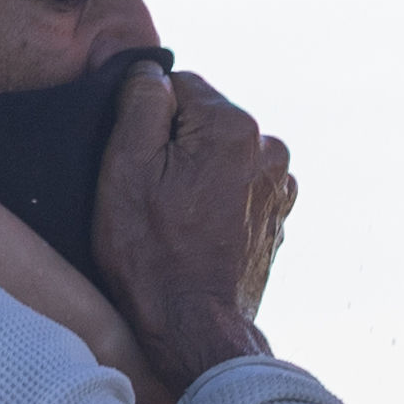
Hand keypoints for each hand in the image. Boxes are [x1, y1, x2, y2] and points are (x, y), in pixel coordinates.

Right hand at [85, 66, 287, 402]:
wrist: (195, 330)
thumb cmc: (152, 255)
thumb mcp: (125, 168)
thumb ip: (140, 103)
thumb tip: (150, 74)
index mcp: (233, 125)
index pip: (178, 86)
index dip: (146, 121)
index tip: (135, 164)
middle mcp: (268, 148)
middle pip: (202, 121)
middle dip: (175, 147)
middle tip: (151, 198)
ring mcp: (278, 185)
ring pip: (219, 155)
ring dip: (197, 174)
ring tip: (175, 221)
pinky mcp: (276, 216)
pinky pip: (236, 188)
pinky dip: (216, 201)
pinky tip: (196, 234)